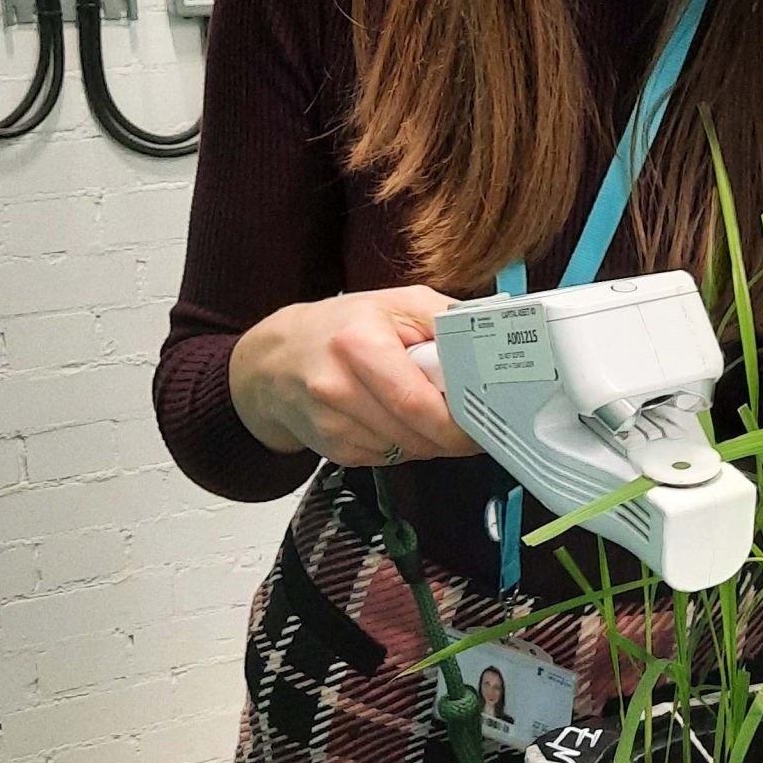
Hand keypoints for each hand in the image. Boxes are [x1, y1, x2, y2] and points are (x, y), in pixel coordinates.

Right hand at [229, 286, 481, 465]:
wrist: (274, 361)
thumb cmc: (340, 327)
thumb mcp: (395, 304)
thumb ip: (444, 319)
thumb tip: (488, 343)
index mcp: (358, 344)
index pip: (418, 402)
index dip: (458, 420)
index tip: (483, 421)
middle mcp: (338, 387)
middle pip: (415, 434)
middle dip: (451, 434)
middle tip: (469, 422)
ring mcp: (331, 423)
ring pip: (406, 451)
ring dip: (428, 440)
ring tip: (424, 410)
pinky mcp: (332, 448)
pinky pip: (387, 458)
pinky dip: (403, 445)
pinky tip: (394, 420)